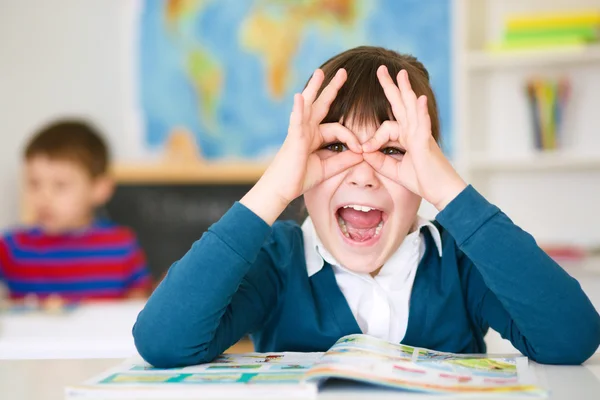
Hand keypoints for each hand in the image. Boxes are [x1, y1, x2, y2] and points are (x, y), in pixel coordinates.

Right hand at [241, 69, 362, 223]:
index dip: (352, 138)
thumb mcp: (327, 168)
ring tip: (320, 72)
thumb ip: (344, 159)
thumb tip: (362, 153)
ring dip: (314, 88)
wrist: (281, 189)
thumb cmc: (299, 178)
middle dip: (332, 88)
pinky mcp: (294, 138)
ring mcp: (299, 131)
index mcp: (314, 136)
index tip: (361, 150)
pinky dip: (299, 109)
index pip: (339, 129)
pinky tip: (300, 97)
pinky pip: (296, 121)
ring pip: (309, 105)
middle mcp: (307, 129)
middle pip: (322, 104)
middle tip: (343, 72)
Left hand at [362, 66, 465, 209]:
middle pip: (401, 104)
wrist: (442, 192)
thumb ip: (379, 160)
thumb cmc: (423, 181)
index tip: (363, 150)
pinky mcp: (426, 143)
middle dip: (391, 86)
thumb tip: (363, 151)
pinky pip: (422, 124)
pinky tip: (420, 99)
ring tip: (401, 74)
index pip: (386, 127)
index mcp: (408, 136)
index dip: (373, 138)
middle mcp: (415, 131)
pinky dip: (421, 112)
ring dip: (406, 90)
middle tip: (382, 69)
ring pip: (412, 108)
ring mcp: (422, 135)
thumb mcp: (394, 171)